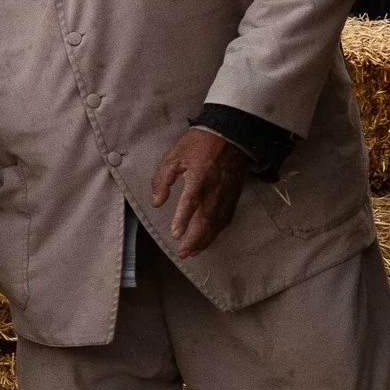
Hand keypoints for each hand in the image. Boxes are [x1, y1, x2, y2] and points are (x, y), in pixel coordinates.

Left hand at [150, 126, 248, 259]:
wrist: (230, 136)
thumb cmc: (198, 145)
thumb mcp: (173, 157)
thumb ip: (162, 180)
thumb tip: (156, 202)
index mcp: (200, 177)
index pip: (191, 202)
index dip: (183, 219)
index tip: (176, 234)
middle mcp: (215, 189)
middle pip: (206, 220)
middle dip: (194, 239)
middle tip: (182, 252)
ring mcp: (227, 194)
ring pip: (217, 223)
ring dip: (205, 240)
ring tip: (192, 252)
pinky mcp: (233, 196)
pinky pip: (226, 219)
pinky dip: (217, 232)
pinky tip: (208, 239)